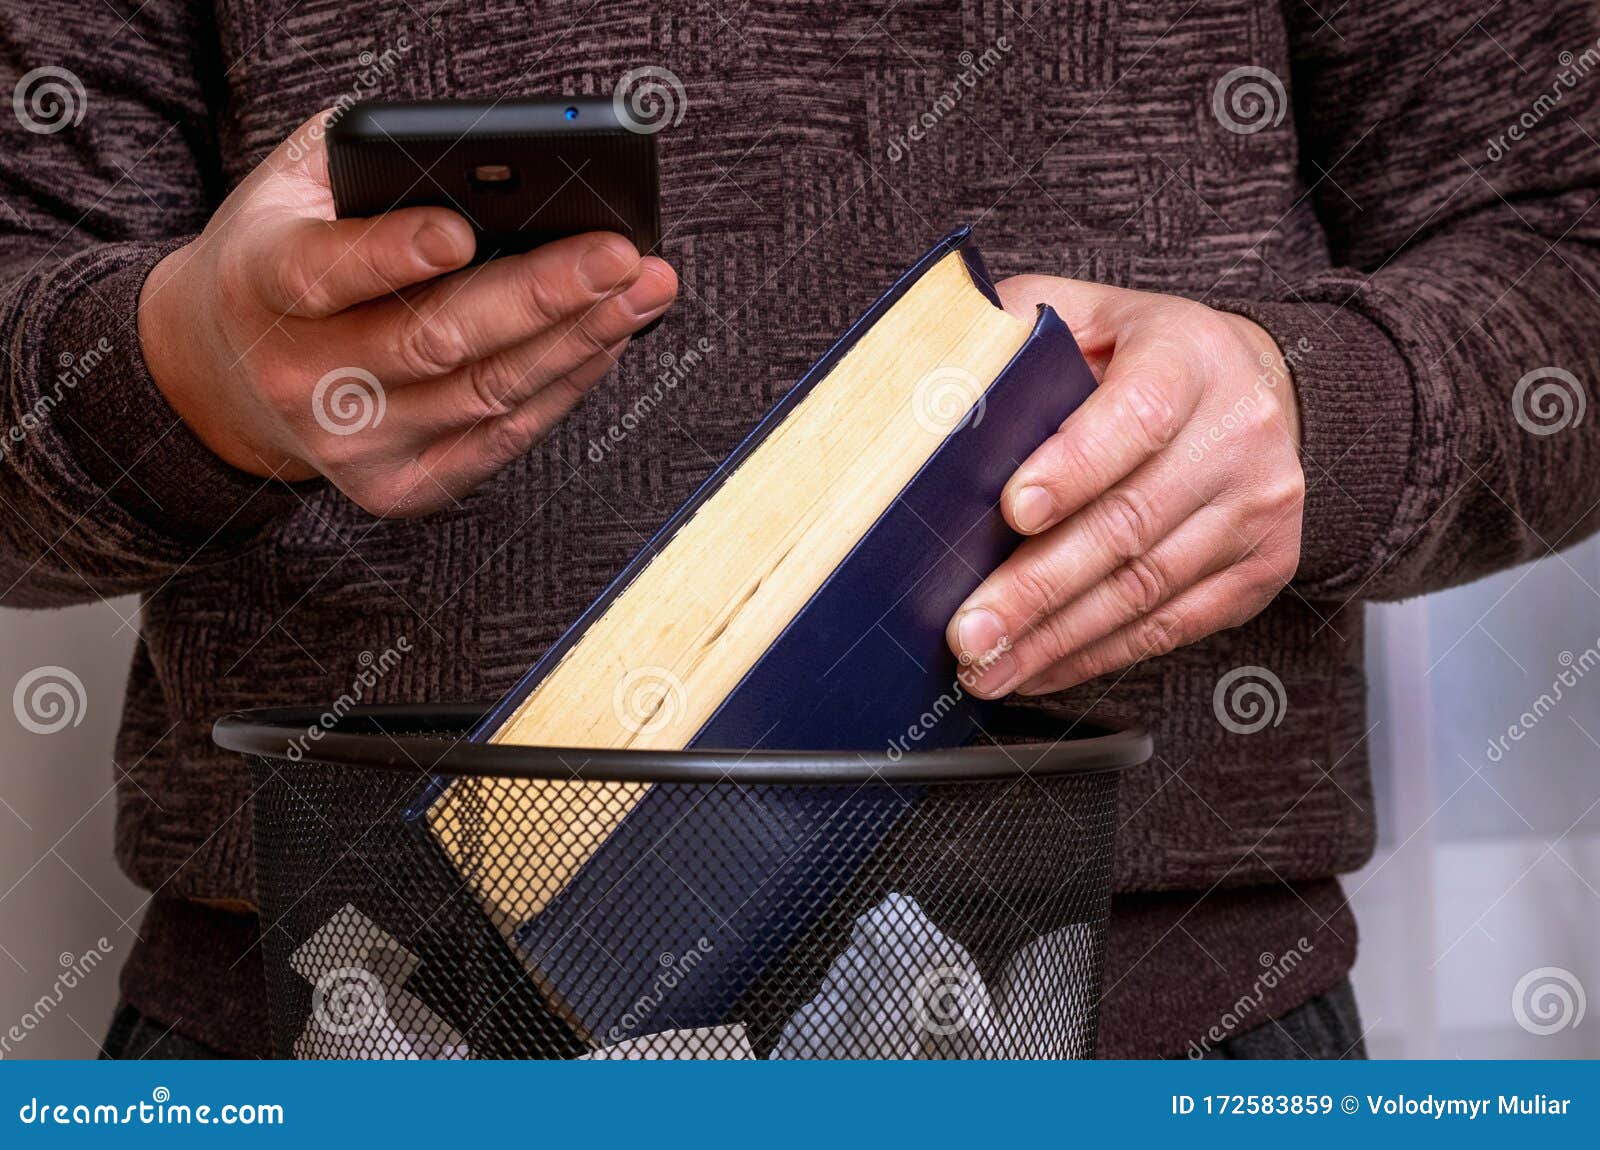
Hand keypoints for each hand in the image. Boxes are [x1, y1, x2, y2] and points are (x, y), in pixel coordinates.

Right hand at [137, 110, 676, 516]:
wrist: (229, 371)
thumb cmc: (286, 252)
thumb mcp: (298, 186)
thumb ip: (373, 162)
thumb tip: (494, 165)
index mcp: (260, 282)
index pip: (323, 272)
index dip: (391, 254)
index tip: (459, 231)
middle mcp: (300, 377)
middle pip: (434, 340)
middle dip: (540, 295)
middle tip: (618, 257)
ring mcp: (351, 444)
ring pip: (484, 394)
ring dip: (577, 341)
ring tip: (641, 293)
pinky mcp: (398, 489)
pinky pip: (500, 440)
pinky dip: (563, 389)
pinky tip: (606, 342)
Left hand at [947, 276, 1304, 696]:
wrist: (1257, 388)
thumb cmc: (1142, 356)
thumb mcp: (1086, 314)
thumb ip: (1016, 332)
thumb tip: (931, 379)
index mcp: (1188, 358)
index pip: (1136, 415)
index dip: (1074, 466)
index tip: (1013, 511)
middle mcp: (1236, 434)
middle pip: (1130, 522)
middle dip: (1037, 587)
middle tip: (968, 631)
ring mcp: (1256, 509)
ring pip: (1146, 589)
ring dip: (1055, 639)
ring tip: (986, 668)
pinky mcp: (1259, 570)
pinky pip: (1170, 627)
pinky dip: (1095, 655)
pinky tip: (1037, 669)